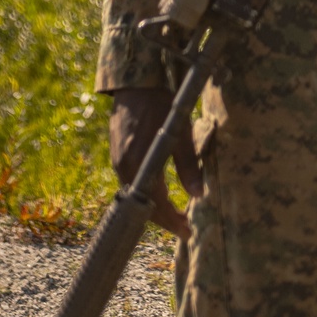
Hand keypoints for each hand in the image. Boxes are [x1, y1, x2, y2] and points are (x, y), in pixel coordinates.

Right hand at [109, 88, 202, 237]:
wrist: (135, 83)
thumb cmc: (161, 105)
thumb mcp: (180, 133)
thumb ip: (188, 165)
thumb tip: (199, 195)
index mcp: (139, 165)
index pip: (156, 206)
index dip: (173, 222)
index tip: (189, 233)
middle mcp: (124, 169)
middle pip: (144, 205)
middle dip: (165, 219)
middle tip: (186, 227)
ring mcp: (118, 163)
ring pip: (138, 195)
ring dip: (156, 206)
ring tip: (178, 213)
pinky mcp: (118, 155)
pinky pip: (134, 183)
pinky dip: (148, 192)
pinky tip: (162, 192)